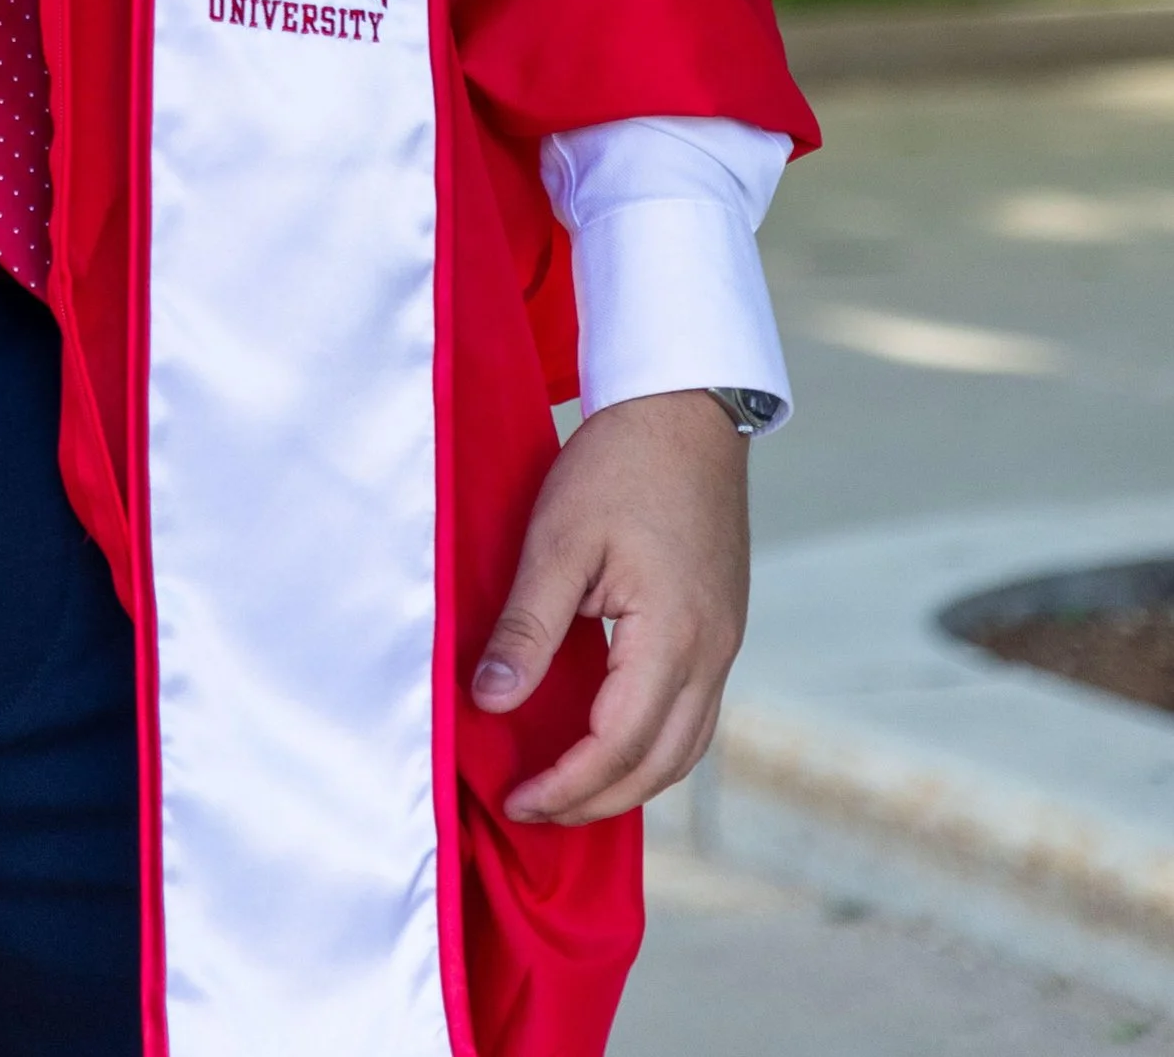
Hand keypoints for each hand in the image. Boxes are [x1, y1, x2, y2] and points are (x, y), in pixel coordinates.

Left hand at [470, 388, 749, 823]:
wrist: (686, 408)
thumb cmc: (620, 463)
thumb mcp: (558, 540)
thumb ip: (527, 627)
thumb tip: (490, 701)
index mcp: (673, 636)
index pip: (618, 744)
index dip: (566, 785)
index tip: (517, 798)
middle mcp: (712, 652)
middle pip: (659, 765)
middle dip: (595, 800)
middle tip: (533, 809)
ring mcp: (725, 642)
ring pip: (685, 748)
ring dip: (629, 781)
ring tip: (568, 789)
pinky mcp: (722, 627)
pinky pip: (694, 714)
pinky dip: (654, 745)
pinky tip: (612, 739)